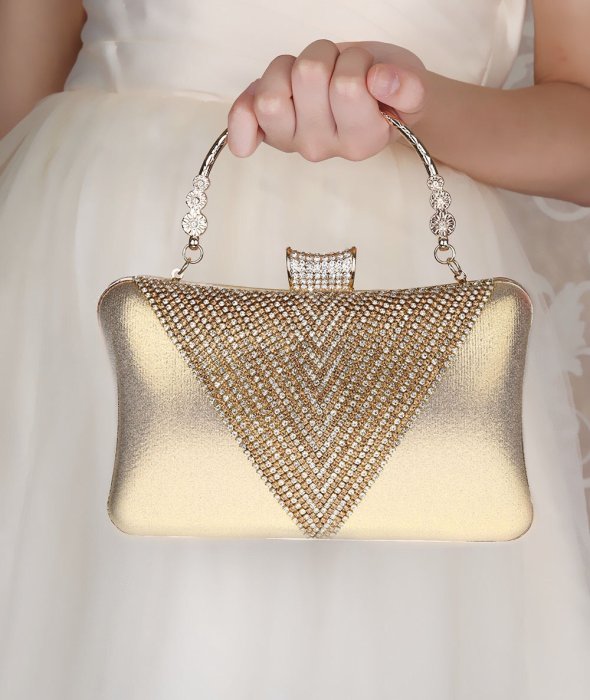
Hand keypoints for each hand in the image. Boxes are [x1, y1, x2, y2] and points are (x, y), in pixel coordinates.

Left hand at [227, 39, 426, 160]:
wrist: (368, 103)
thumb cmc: (386, 92)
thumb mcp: (413, 87)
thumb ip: (408, 87)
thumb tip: (379, 80)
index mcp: (361, 140)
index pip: (348, 85)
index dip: (356, 62)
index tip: (367, 72)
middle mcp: (322, 148)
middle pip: (308, 75)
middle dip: (327, 57)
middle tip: (339, 70)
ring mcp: (292, 142)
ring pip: (272, 90)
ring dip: (291, 67)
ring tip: (312, 77)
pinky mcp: (268, 132)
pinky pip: (242, 123)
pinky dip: (242, 112)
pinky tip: (256, 103)